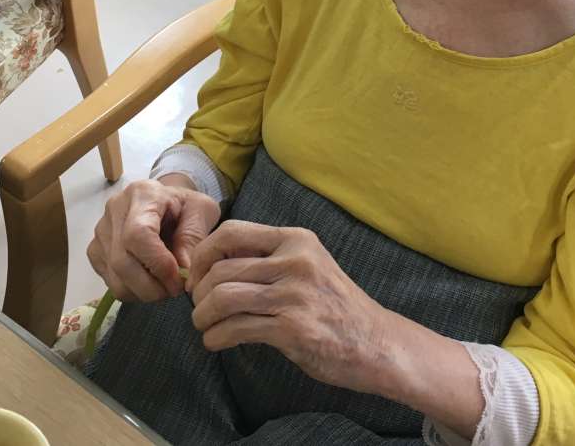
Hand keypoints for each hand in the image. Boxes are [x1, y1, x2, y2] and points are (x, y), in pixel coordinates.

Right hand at [87, 178, 220, 301]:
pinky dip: (132, 291)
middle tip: (175, 290)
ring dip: (143, 292)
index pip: (138, 234)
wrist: (167, 202)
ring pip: (115, 276)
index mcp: (142, 194)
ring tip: (164, 287)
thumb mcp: (201, 212)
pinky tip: (149, 282)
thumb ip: (193, 238)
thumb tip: (183, 271)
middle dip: (151, 285)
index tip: (178, 279)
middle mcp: (114, 209)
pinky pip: (110, 282)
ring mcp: (101, 231)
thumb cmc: (185, 206)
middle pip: (122, 260)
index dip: (157, 263)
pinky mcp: (95, 250)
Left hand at [187, 220, 390, 394]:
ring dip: (203, 315)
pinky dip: (216, 337)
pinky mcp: (293, 329)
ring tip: (204, 326)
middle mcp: (295, 261)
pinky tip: (215, 342)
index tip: (197, 276)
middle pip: (222, 268)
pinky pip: (236, 329)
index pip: (230, 232)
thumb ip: (268, 258)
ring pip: (224, 297)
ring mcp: (295, 295)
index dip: (203, 254)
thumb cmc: (334, 305)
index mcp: (296, 239)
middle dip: (199, 291)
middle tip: (199, 307)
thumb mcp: (307, 265)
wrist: (377, 342)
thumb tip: (213, 262)